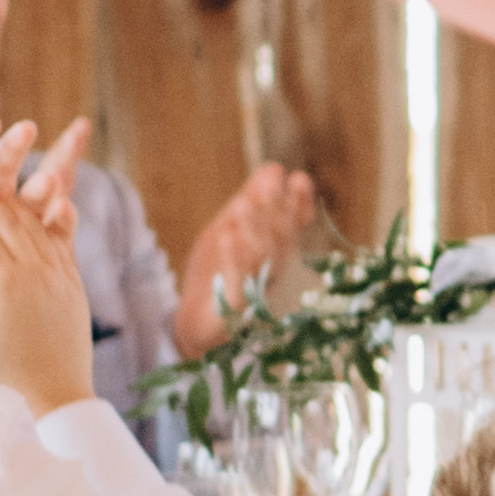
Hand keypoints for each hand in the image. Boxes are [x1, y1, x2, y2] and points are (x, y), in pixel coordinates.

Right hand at [0, 112, 98, 415]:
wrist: (54, 404)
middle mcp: (29, 266)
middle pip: (8, 202)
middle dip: (2, 161)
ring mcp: (54, 271)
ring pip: (42, 211)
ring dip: (44, 169)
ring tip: (49, 132)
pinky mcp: (71, 282)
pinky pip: (65, 236)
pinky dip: (61, 210)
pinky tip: (61, 188)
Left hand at [180, 161, 328, 348]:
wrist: (195, 327)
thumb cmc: (216, 276)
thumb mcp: (228, 231)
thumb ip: (251, 203)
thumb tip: (275, 168)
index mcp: (275, 254)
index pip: (294, 226)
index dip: (299, 205)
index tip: (299, 180)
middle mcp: (272, 273)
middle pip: (280, 241)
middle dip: (278, 213)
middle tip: (273, 186)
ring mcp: (255, 293)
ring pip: (261, 260)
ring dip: (254, 232)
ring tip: (245, 205)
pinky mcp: (234, 311)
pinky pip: (235, 284)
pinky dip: (231, 260)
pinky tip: (226, 237)